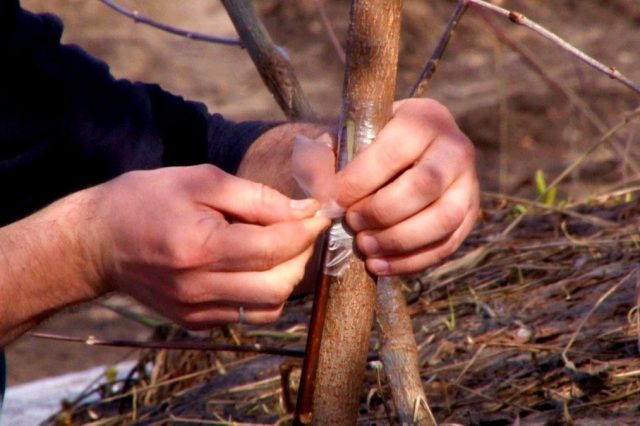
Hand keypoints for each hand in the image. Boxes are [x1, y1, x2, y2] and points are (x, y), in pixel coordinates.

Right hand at [94, 165, 328, 327]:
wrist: (98, 242)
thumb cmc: (146, 200)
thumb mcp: (200, 181)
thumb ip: (256, 197)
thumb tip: (304, 210)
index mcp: (198, 247)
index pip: (274, 247)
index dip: (306, 229)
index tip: (319, 211)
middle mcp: (198, 288)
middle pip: (280, 284)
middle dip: (303, 253)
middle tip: (301, 227)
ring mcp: (196, 311)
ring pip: (270, 306)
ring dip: (288, 276)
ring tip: (281, 246)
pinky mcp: (195, 322)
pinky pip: (249, 314)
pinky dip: (266, 291)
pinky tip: (257, 266)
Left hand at [334, 98, 478, 274]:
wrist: (401, 156)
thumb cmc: (366, 145)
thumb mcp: (344, 136)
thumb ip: (326, 155)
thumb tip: (321, 188)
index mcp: (422, 119)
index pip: (393, 152)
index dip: (359, 181)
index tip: (331, 202)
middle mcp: (454, 148)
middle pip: (424, 186)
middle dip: (382, 212)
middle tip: (352, 223)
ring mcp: (468, 184)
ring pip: (444, 219)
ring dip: (399, 240)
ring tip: (365, 248)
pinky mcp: (469, 216)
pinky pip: (447, 245)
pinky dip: (411, 262)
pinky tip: (379, 265)